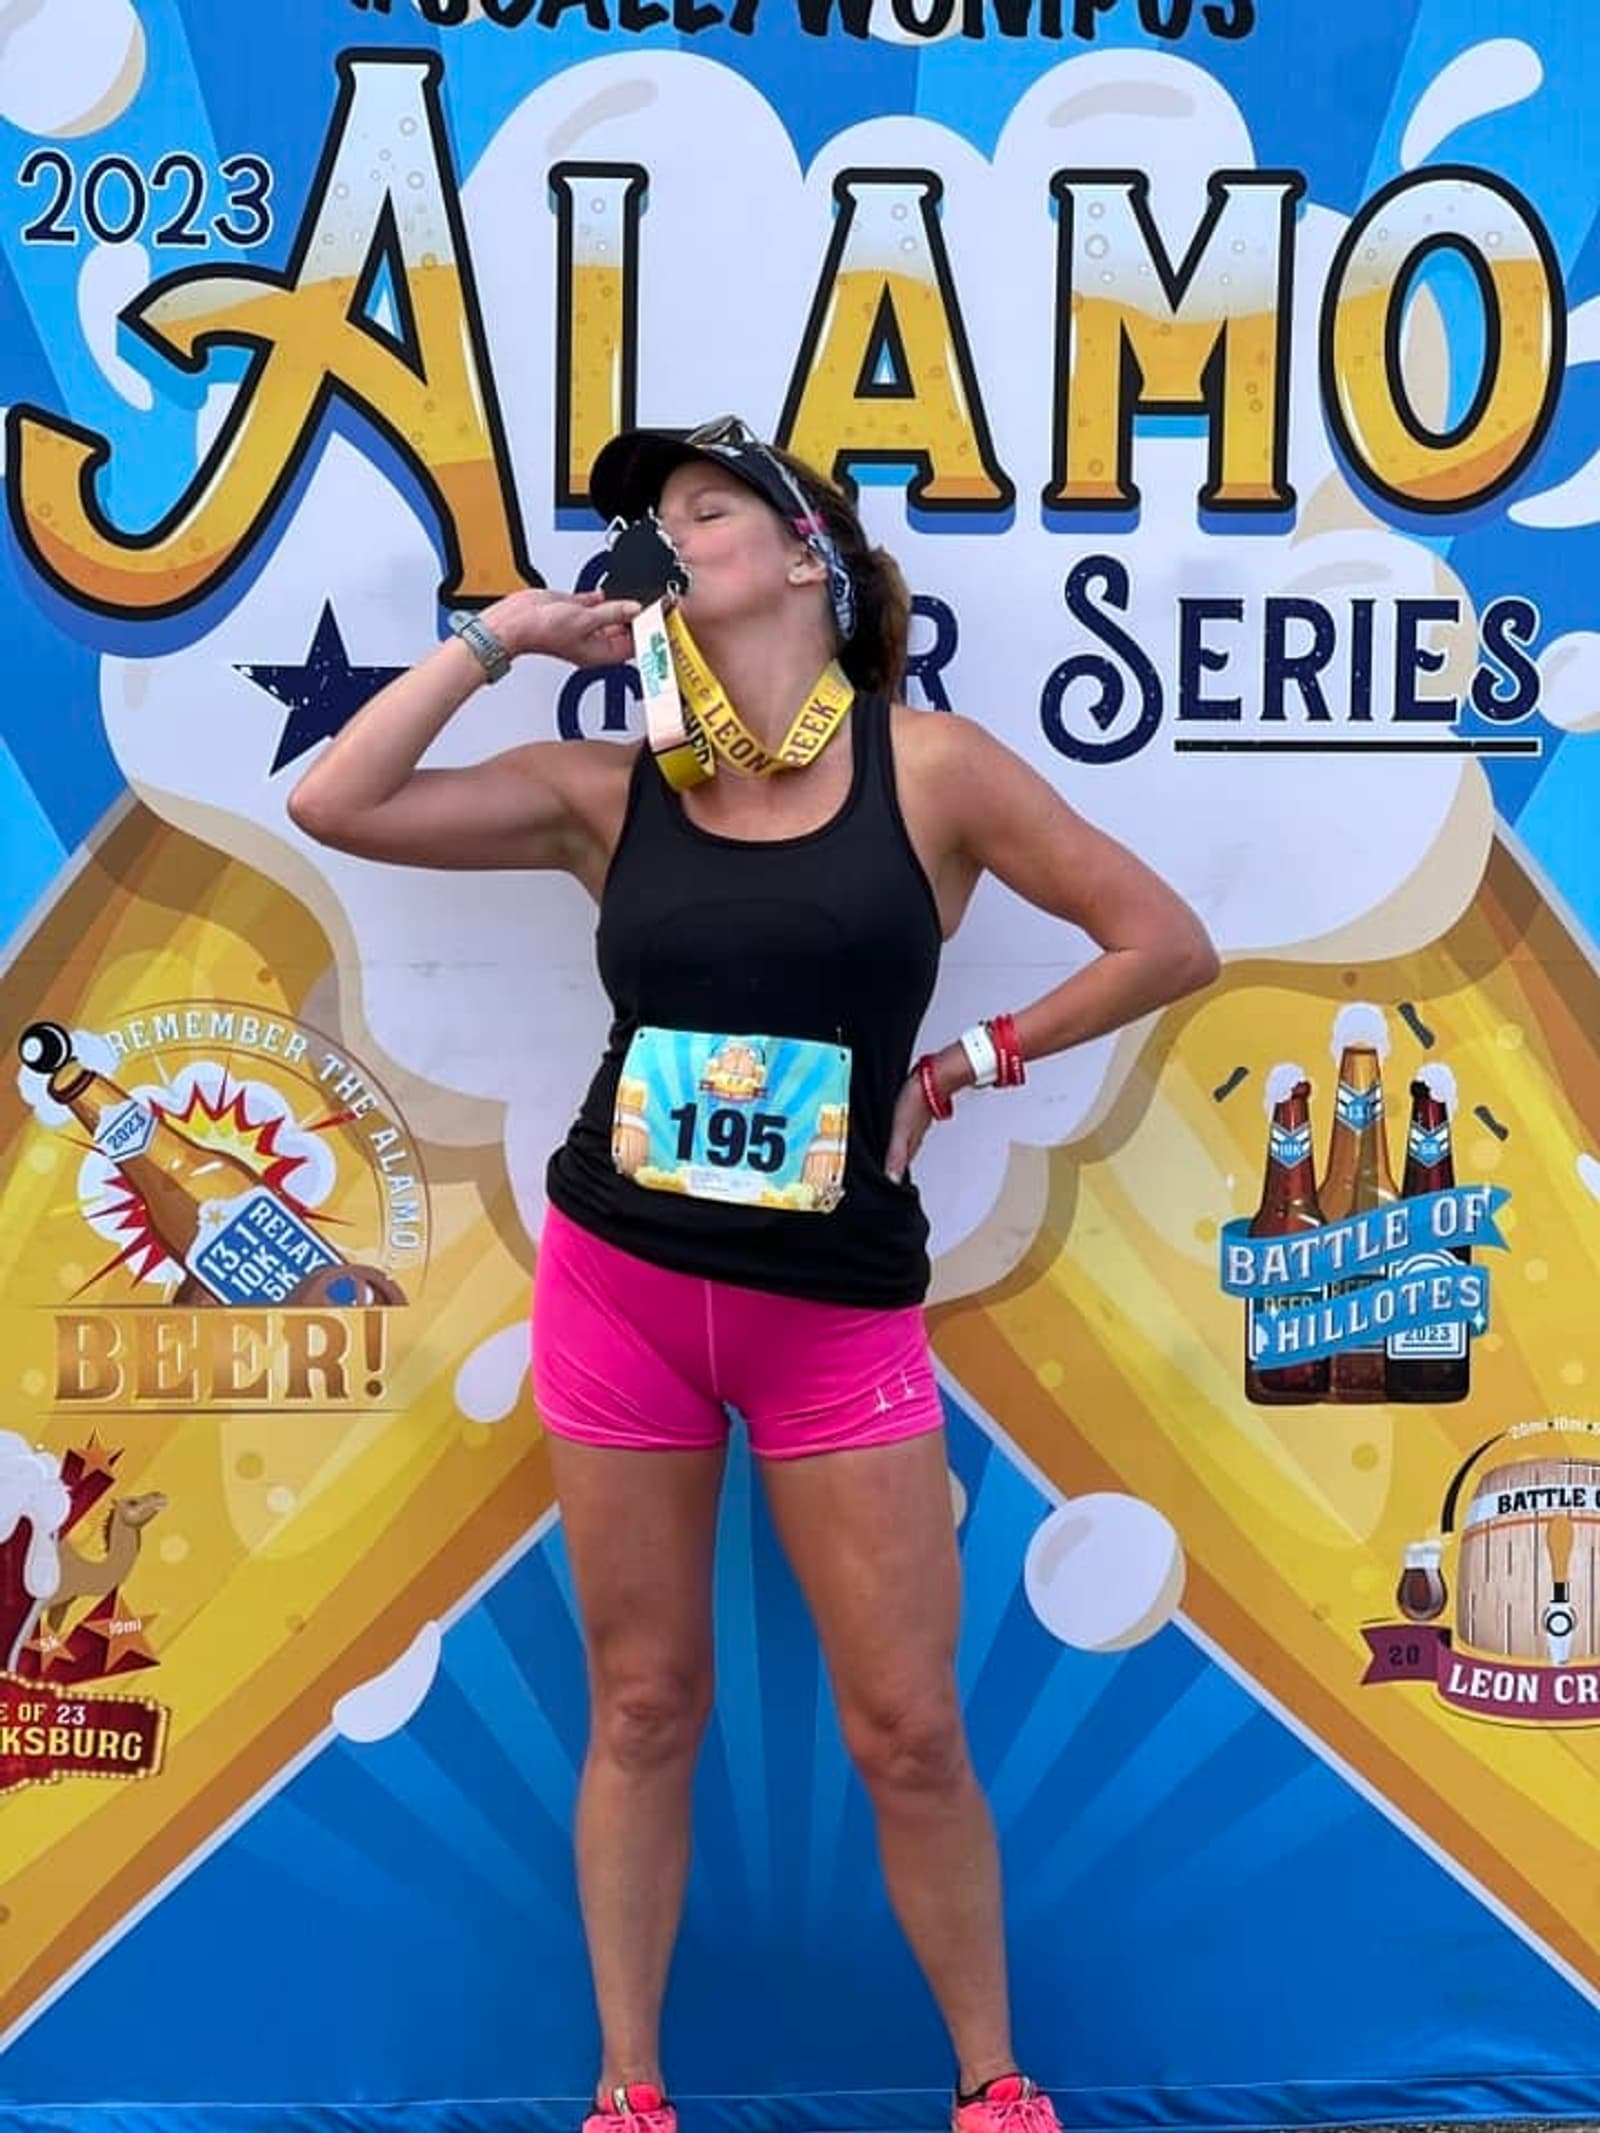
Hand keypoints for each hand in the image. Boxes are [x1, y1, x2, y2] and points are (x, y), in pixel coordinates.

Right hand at [484, 588, 639, 668]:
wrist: (515, 620)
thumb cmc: (541, 632)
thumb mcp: (585, 620)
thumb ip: (612, 613)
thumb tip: (634, 608)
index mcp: (599, 654)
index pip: (632, 645)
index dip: (646, 631)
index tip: (657, 616)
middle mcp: (593, 642)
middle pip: (624, 630)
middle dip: (636, 616)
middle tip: (651, 601)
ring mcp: (584, 625)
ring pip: (612, 614)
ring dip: (622, 604)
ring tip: (637, 593)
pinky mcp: (575, 609)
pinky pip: (596, 603)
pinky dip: (605, 596)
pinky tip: (613, 588)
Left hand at [884, 1070, 935, 1183]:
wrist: (931, 1077)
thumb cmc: (916, 1101)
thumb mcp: (900, 1131)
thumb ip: (895, 1155)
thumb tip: (892, 1179)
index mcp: (910, 1145)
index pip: (899, 1168)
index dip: (890, 1178)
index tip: (882, 1188)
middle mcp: (913, 1138)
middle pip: (901, 1158)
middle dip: (891, 1167)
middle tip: (882, 1176)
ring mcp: (914, 1126)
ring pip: (903, 1145)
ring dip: (894, 1152)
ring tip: (884, 1158)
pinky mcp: (913, 1113)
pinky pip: (904, 1131)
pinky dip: (897, 1136)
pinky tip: (893, 1132)